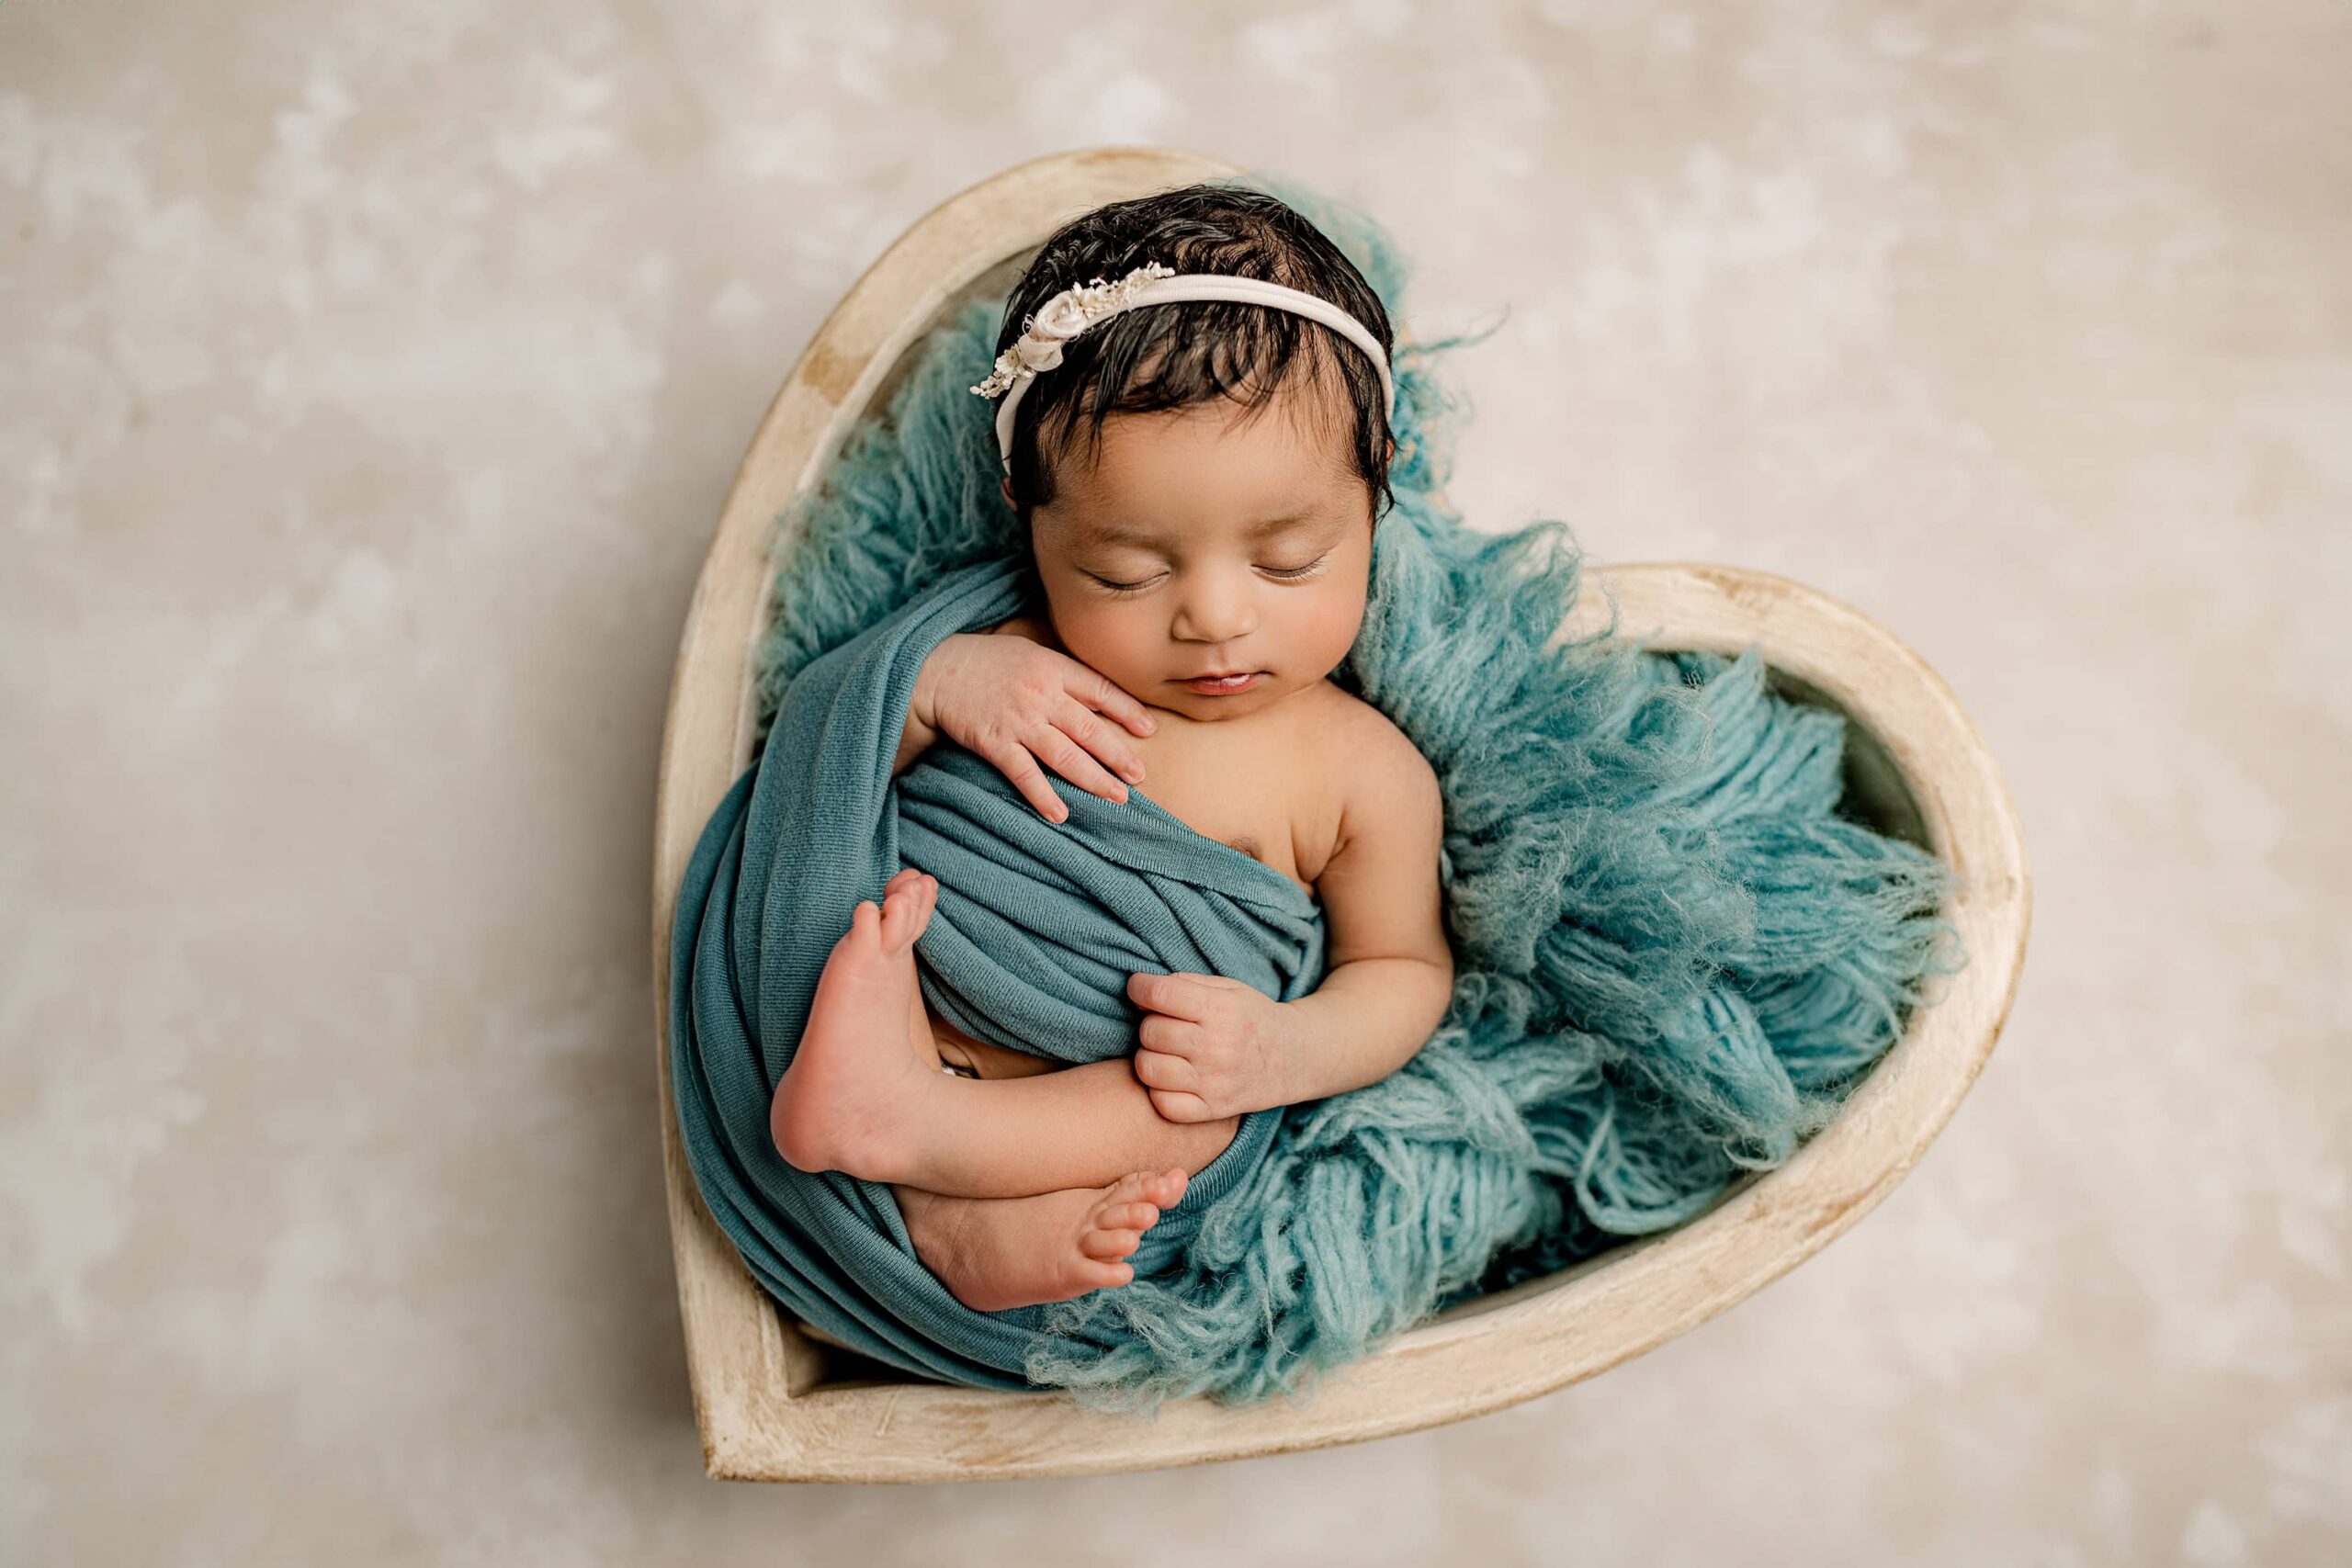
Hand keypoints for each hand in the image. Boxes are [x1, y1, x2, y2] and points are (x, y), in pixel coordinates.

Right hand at [914, 632, 1154, 822]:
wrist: (935, 670)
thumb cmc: (987, 661)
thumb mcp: (1030, 653)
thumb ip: (1064, 674)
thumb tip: (1101, 697)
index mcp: (1053, 669)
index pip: (1101, 691)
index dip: (1127, 711)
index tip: (1149, 731)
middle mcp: (1041, 695)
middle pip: (1090, 729)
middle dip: (1118, 755)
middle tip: (1140, 776)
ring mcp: (1018, 721)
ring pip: (1065, 755)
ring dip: (1094, 779)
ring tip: (1118, 797)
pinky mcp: (994, 742)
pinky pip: (1024, 774)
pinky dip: (1042, 795)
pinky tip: (1061, 813)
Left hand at [1125, 970, 1291, 1121]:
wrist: (1294, 1058)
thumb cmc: (1252, 1017)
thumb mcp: (1228, 988)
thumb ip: (1185, 984)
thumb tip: (1140, 990)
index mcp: (1221, 1010)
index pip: (1160, 994)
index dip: (1139, 987)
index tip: (1139, 989)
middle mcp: (1217, 1047)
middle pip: (1150, 1032)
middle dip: (1149, 1023)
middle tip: (1165, 1023)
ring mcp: (1213, 1083)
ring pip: (1148, 1068)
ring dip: (1150, 1056)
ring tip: (1166, 1051)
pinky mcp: (1211, 1110)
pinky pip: (1162, 1103)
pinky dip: (1159, 1090)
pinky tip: (1172, 1078)